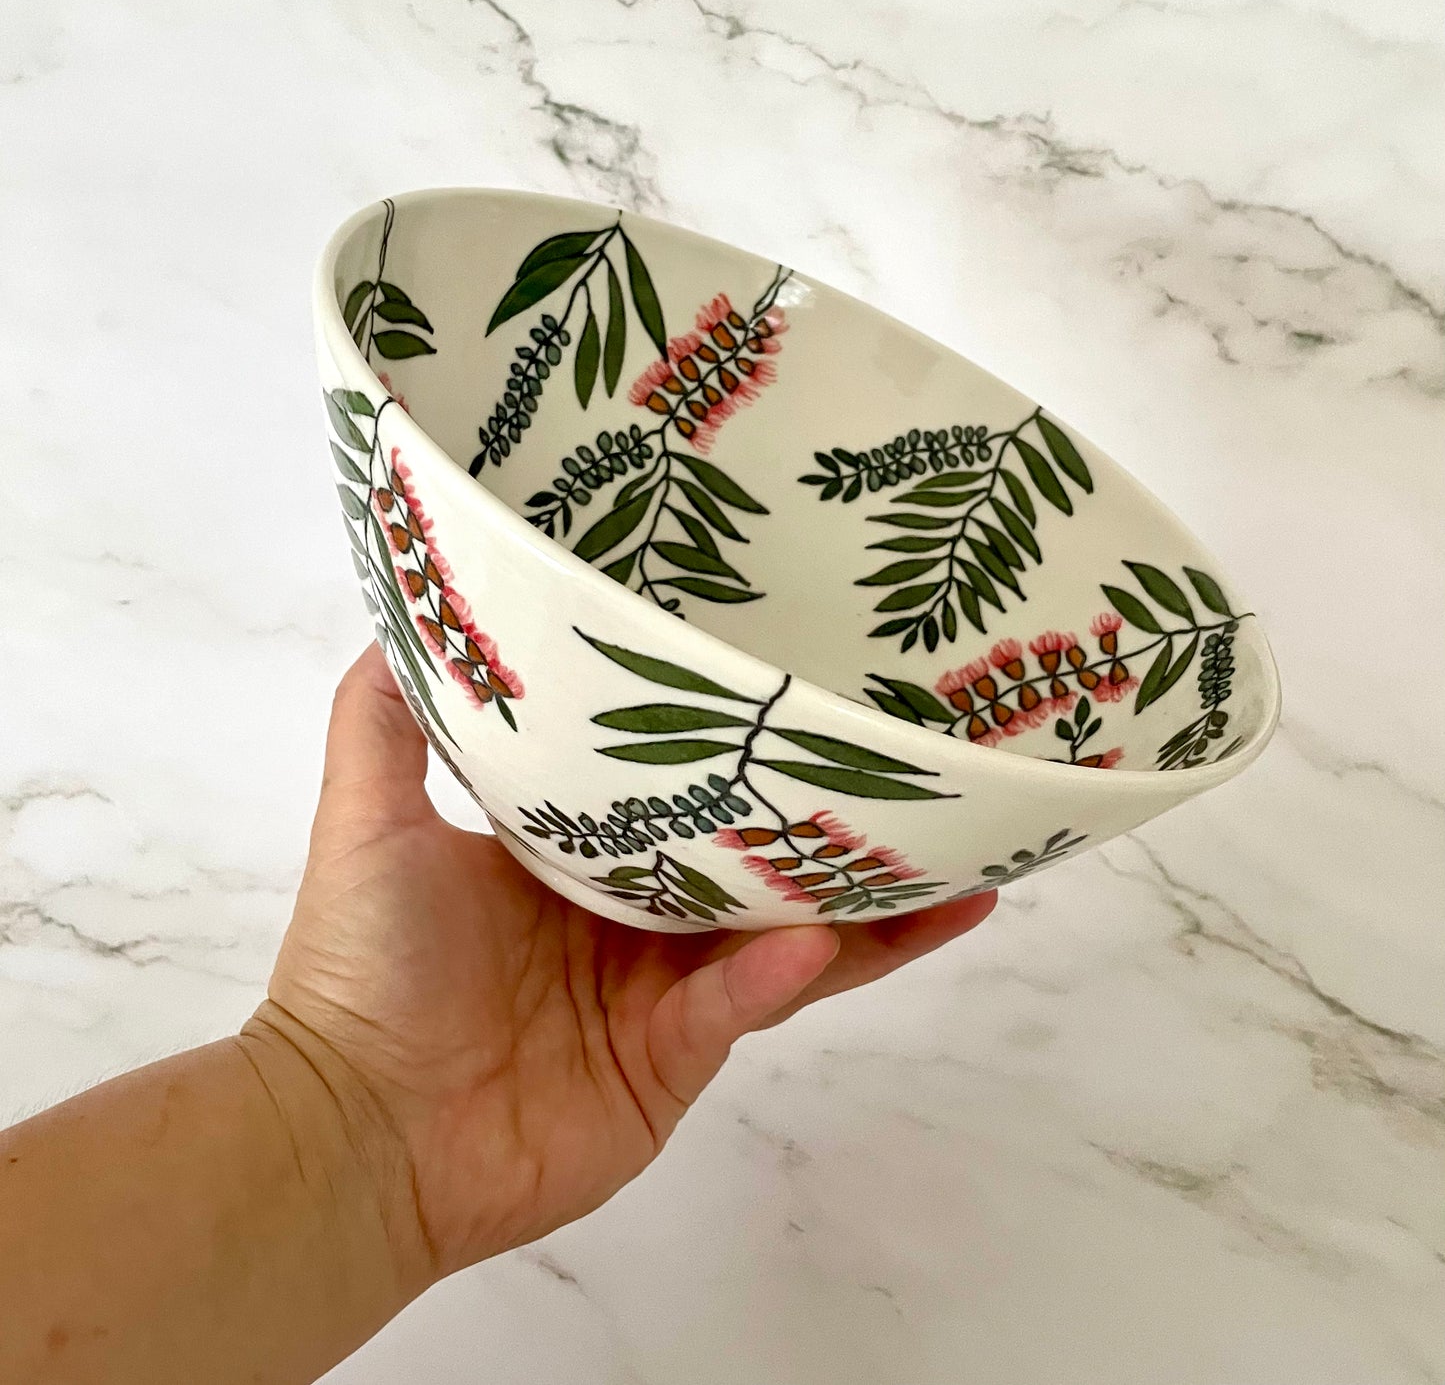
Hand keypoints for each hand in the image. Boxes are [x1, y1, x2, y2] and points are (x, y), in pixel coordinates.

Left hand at [249, 646, 995, 1284]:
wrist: (352, 1131)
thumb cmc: (361, 968)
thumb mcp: (369, 814)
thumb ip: (387, 716)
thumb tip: (412, 607)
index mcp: (579, 858)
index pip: (683, 795)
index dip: (742, 754)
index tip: (806, 695)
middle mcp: (634, 920)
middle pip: (757, 865)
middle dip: (836, 829)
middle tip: (922, 774)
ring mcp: (662, 996)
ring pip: (785, 941)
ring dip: (866, 912)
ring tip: (956, 869)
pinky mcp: (674, 1063)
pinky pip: (739, 1010)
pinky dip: (775, 976)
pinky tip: (820, 938)